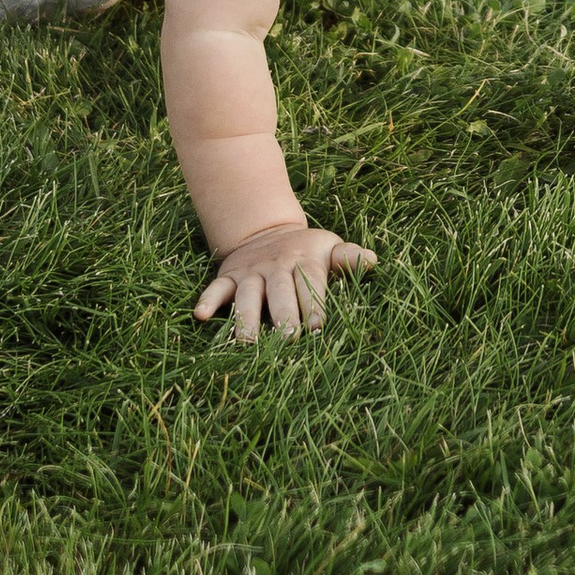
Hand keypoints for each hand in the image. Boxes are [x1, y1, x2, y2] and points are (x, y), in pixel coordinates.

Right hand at [195, 218, 376, 341]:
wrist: (267, 230)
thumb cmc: (307, 250)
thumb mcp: (329, 247)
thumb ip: (348, 258)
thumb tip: (373, 261)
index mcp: (304, 262)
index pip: (310, 284)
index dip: (314, 305)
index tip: (317, 328)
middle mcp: (276, 268)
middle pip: (279, 294)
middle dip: (282, 317)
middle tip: (287, 340)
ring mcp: (250, 273)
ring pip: (247, 297)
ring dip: (245, 319)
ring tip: (247, 343)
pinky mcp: (228, 276)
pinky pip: (216, 288)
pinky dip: (208, 300)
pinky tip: (201, 316)